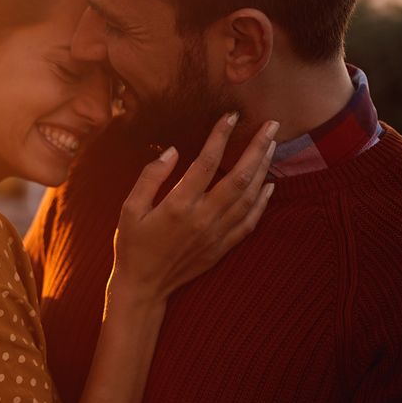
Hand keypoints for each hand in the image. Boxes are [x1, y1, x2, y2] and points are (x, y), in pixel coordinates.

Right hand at [112, 113, 276, 301]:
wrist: (143, 286)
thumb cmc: (132, 245)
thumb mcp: (129, 208)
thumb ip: (150, 177)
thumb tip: (173, 151)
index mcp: (178, 205)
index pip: (206, 162)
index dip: (221, 136)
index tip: (231, 116)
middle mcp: (203, 218)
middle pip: (240, 176)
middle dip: (258, 147)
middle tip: (272, 125)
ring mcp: (216, 234)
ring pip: (249, 197)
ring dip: (264, 169)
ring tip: (272, 146)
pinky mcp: (222, 247)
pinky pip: (250, 222)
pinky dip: (262, 202)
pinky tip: (269, 186)